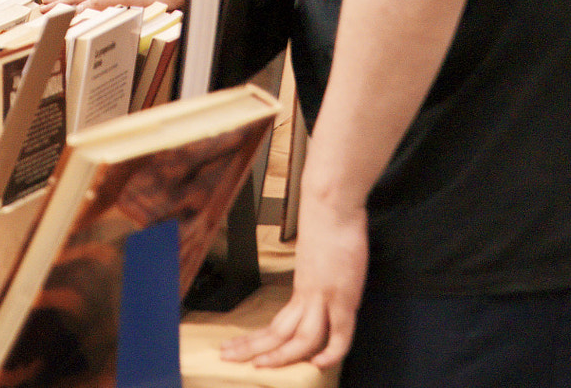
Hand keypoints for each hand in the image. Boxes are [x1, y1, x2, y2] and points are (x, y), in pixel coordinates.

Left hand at [220, 194, 368, 369]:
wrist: (330, 202)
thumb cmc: (328, 221)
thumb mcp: (319, 255)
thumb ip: (318, 272)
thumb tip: (319, 277)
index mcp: (302, 288)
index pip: (275, 323)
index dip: (257, 339)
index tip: (238, 347)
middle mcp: (308, 295)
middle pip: (278, 331)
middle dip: (252, 348)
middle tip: (227, 358)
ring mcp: (324, 296)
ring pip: (299, 336)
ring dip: (280, 356)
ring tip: (261, 367)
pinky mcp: (344, 294)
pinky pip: (339, 332)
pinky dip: (332, 352)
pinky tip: (319, 364)